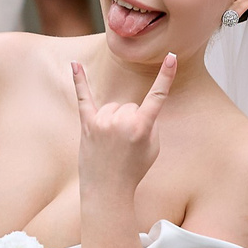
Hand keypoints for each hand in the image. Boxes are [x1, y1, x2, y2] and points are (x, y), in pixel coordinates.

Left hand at [72, 54, 174, 201]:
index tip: (172, 57)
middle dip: (132, 121)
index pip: (157, 96)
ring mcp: (102, 121)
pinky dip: (79, 80)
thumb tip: (137, 110)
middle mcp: (121, 121)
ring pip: (114, 107)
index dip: (166, 76)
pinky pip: (84, 98)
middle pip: (131, 106)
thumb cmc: (133, 170)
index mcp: (142, 127)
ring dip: (115, 120)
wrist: (107, 190)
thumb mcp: (153, 149)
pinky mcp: (87, 124)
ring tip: (112, 143)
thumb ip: (149, 124)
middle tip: (126, 144)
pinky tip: (75, 63)